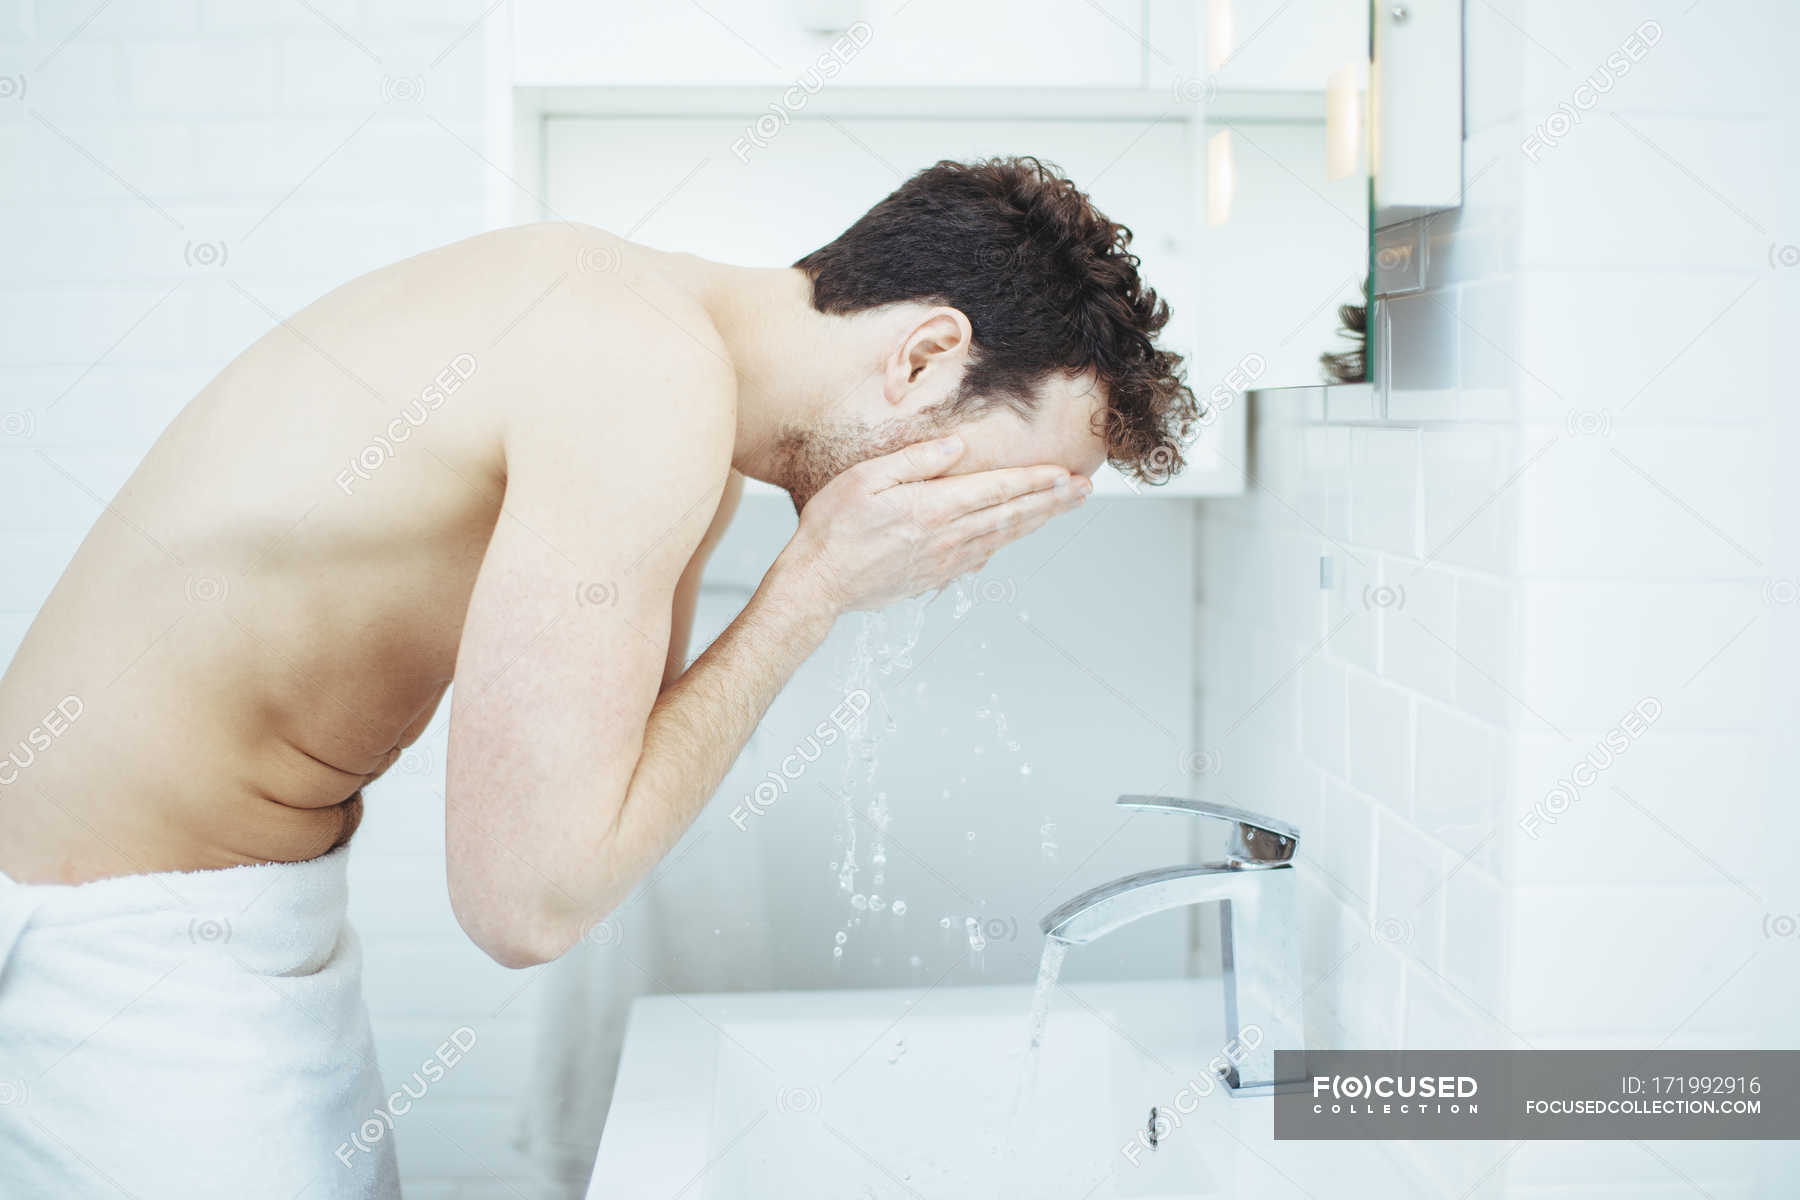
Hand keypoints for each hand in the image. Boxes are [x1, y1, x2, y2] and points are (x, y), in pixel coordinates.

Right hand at [773, 434, 1090, 614]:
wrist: (818, 583)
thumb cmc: (833, 527)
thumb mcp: (865, 479)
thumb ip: (914, 461)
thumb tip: (956, 448)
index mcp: (934, 508)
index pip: (997, 490)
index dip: (1035, 481)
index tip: (1066, 474)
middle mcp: (947, 536)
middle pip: (1011, 515)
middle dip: (1052, 501)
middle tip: (1084, 491)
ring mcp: (944, 560)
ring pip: (1003, 537)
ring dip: (1037, 520)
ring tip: (1063, 507)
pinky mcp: (934, 576)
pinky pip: (981, 556)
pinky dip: (1006, 542)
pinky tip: (1017, 533)